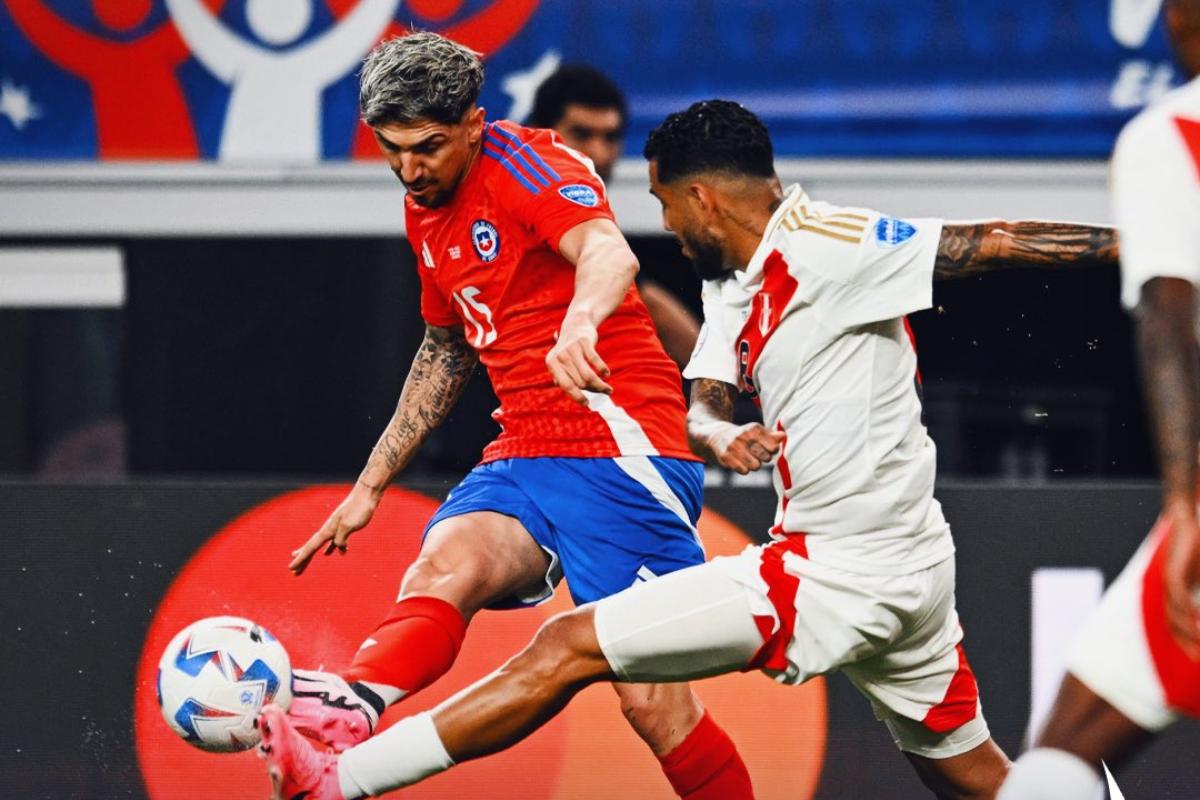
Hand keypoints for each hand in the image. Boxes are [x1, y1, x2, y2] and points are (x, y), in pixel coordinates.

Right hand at [288, 484, 381, 574]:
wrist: (367, 494)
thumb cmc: (358, 509)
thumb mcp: (348, 526)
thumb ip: (340, 538)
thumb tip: (338, 549)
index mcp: (328, 529)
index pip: (311, 547)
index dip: (301, 559)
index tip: (290, 568)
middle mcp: (329, 528)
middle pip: (312, 547)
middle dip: (303, 560)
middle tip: (293, 572)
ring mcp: (336, 527)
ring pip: (321, 545)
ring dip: (313, 555)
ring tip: (304, 563)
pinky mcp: (345, 526)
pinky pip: (334, 541)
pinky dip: (331, 548)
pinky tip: (331, 553)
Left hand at [546, 314, 611, 404]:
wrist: (576, 324)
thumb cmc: (569, 349)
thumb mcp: (561, 363)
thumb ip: (565, 379)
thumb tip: (577, 396)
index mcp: (552, 363)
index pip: (565, 386)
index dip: (577, 397)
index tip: (587, 404)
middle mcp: (560, 356)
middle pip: (579, 382)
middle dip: (592, 391)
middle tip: (602, 393)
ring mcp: (572, 348)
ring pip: (588, 376)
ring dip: (600, 385)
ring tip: (608, 390)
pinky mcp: (584, 342)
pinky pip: (596, 362)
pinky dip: (603, 370)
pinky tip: (606, 374)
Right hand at [708, 422, 786, 473]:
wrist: (717, 436)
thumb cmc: (744, 436)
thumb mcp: (757, 432)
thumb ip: (772, 436)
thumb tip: (783, 436)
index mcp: (754, 428)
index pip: (774, 447)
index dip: (772, 450)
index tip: (766, 448)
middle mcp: (744, 436)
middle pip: (766, 458)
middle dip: (764, 458)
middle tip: (756, 454)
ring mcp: (734, 446)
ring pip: (756, 466)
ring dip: (754, 465)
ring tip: (747, 458)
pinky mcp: (726, 457)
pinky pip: (744, 471)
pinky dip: (743, 469)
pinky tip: (739, 461)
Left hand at [1162, 499, 1199, 656]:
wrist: (1189, 521)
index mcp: (1178, 592)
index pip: (1177, 622)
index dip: (1186, 640)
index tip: (1198, 657)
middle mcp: (1169, 590)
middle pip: (1171, 622)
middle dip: (1184, 641)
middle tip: (1198, 658)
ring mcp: (1168, 581)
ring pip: (1173, 612)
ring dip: (1187, 629)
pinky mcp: (1172, 570)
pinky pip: (1177, 595)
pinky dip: (1187, 609)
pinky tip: (1198, 620)